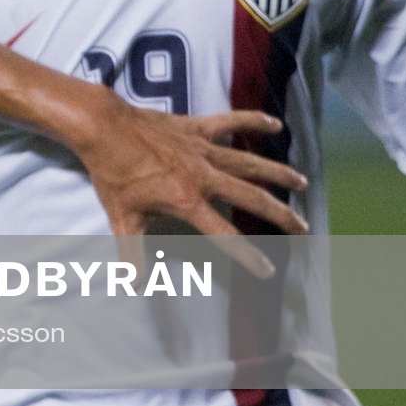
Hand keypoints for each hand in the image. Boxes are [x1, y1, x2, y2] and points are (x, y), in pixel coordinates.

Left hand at [74, 95, 307, 278]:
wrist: (103, 128)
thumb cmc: (111, 174)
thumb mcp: (121, 218)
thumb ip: (131, 253)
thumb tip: (134, 284)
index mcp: (187, 201)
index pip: (224, 235)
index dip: (247, 255)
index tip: (268, 269)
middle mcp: (203, 176)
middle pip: (251, 198)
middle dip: (279, 215)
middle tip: (302, 227)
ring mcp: (203, 150)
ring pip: (250, 163)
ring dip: (277, 173)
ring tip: (302, 182)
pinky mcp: (197, 128)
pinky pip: (231, 122)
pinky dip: (253, 121)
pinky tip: (275, 124)